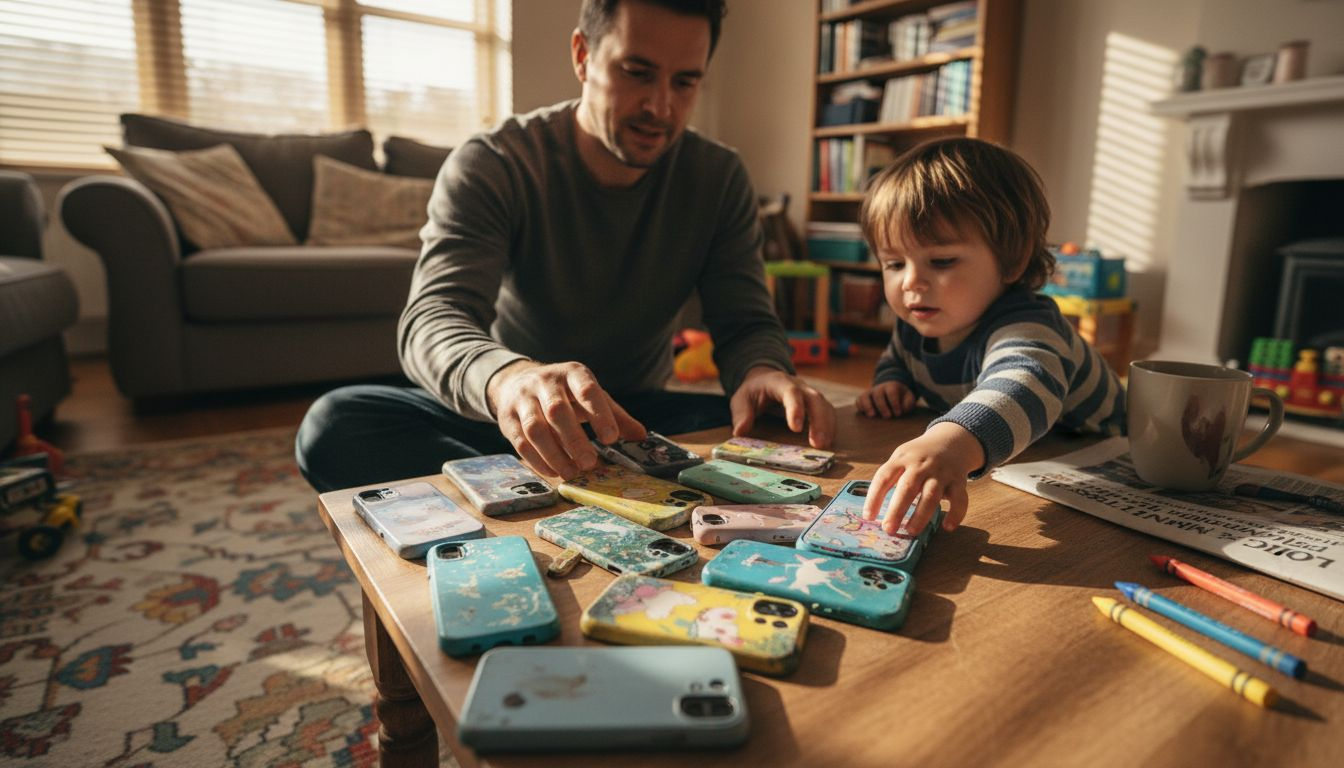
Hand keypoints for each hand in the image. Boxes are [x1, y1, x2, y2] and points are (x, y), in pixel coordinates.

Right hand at [487, 360, 645, 478]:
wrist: (517, 381)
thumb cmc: (565, 393)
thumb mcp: (591, 396)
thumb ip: (615, 415)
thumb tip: (641, 436)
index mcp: (572, 373)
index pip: (586, 390)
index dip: (599, 414)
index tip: (611, 439)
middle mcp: (545, 382)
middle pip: (557, 411)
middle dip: (574, 440)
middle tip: (590, 464)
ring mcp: (523, 399)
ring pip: (535, 428)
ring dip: (554, 454)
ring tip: (572, 472)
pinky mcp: (507, 418)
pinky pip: (520, 442)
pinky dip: (537, 460)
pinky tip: (553, 472)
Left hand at [729, 366, 835, 448]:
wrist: (765, 379)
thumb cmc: (754, 391)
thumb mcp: (741, 399)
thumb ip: (741, 414)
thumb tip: (740, 432)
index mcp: (779, 382)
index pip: (791, 392)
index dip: (796, 409)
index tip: (796, 429)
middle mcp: (799, 385)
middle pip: (815, 399)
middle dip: (819, 421)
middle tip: (819, 444)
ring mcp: (809, 394)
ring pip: (825, 406)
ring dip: (827, 426)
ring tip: (825, 445)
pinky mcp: (816, 404)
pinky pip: (828, 412)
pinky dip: (830, 427)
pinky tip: (829, 442)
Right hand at [856, 381, 915, 418]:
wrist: (891, 390)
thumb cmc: (901, 397)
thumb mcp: (909, 397)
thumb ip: (908, 403)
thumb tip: (902, 409)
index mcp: (891, 386)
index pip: (891, 392)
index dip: (894, 403)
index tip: (898, 414)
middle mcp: (879, 388)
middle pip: (878, 394)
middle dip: (882, 406)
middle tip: (887, 417)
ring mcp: (870, 392)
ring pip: (865, 396)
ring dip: (867, 406)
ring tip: (872, 416)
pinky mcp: (863, 398)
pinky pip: (858, 400)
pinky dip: (860, 406)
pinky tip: (864, 414)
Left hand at [861, 422, 983, 535]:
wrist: (951, 441)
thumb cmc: (918, 457)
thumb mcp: (901, 457)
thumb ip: (890, 478)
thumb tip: (873, 510)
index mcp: (902, 458)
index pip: (884, 477)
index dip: (874, 497)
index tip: (868, 516)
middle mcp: (921, 465)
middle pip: (907, 487)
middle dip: (897, 510)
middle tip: (888, 529)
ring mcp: (941, 473)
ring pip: (931, 495)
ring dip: (921, 515)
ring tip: (911, 531)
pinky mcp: (959, 481)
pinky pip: (960, 499)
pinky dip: (956, 514)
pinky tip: (947, 527)